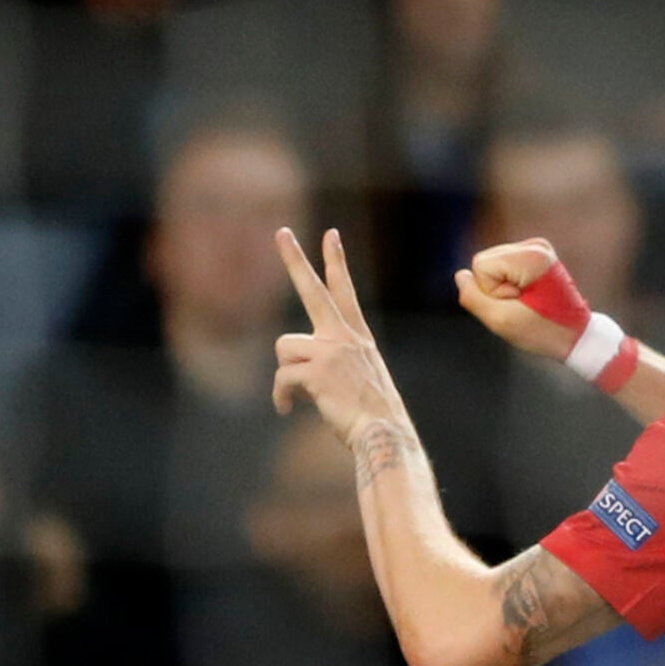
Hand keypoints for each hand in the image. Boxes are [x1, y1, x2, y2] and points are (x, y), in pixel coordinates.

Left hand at [273, 228, 408, 444]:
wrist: (384, 433)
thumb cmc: (371, 416)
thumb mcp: (359, 380)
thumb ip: (333, 366)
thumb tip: (295, 375)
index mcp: (356, 337)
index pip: (344, 291)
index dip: (336, 261)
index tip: (330, 234)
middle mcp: (344, 336)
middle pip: (313, 289)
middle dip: (295, 259)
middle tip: (281, 232)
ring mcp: (331, 351)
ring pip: (284, 347)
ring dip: (285, 374)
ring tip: (298, 395)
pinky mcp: (317, 371)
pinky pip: (282, 377)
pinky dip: (280, 396)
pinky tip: (286, 410)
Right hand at [453, 238, 590, 359]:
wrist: (576, 336)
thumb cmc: (543, 331)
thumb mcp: (501, 321)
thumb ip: (473, 297)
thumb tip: (461, 275)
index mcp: (531, 257)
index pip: (480, 266)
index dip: (491, 292)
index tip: (518, 304)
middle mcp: (536, 245)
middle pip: (484, 262)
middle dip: (495, 288)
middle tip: (522, 305)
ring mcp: (538, 247)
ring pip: (491, 264)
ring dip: (502, 286)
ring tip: (526, 302)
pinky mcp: (536, 254)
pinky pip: (502, 266)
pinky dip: (509, 283)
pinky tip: (528, 295)